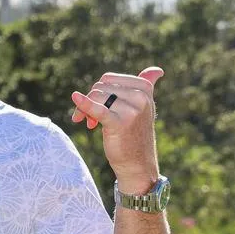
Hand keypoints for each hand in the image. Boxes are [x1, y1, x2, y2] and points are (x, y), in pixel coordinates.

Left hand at [70, 67, 163, 191]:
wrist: (137, 163)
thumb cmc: (135, 133)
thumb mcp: (143, 107)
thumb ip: (147, 86)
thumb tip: (158, 70)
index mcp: (144, 88)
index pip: (108, 79)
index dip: (97, 91)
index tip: (97, 106)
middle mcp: (141, 97)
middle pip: (99, 88)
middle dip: (90, 101)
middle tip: (89, 119)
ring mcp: (132, 109)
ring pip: (95, 97)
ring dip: (85, 110)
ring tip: (89, 124)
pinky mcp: (120, 123)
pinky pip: (98, 109)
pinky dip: (84, 104)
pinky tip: (75, 98)